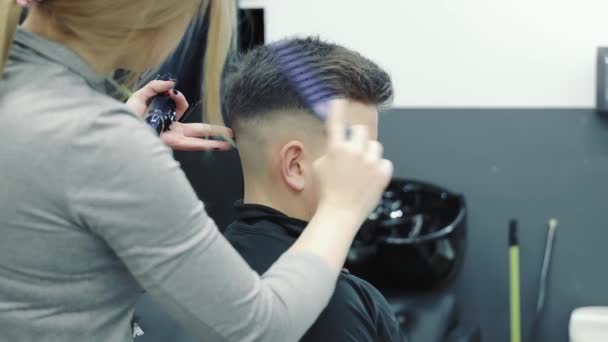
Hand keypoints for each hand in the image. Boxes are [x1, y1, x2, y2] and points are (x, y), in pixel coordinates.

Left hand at [127, 80, 232, 150]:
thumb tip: (172, 83)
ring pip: (197, 140)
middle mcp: (171, 130)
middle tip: (230, 132)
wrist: (117, 131)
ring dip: (214, 142)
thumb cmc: (125, 116)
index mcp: (165, 118)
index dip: (180, 99)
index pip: (180, 108)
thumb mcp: (139, 96)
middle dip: (213, 130)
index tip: (172, 92)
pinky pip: (190, 144)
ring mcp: (173, 139)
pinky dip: (204, 144)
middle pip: (197, 130)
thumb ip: (155, 87)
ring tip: (228, 144)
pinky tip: (217, 146)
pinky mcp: (171, 144)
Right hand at [313, 99, 392, 224]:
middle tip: (353, 151)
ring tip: (361, 170)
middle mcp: (354, 152)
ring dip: (368, 153)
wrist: (340, 214)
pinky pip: (384, 161)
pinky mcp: (383, 172)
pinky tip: (369, 179)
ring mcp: (370, 162)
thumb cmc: (327, 193)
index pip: (336, 122)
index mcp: (336, 149)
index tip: (340, 99)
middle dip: (357, 138)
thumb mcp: (319, 167)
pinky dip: (378, 168)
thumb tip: (337, 141)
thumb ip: (329, 151)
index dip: (337, 109)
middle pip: (361, 130)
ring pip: (374, 145)